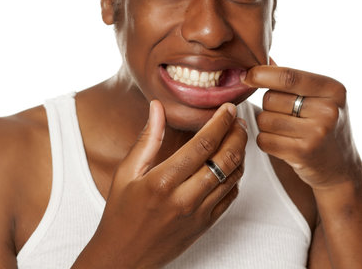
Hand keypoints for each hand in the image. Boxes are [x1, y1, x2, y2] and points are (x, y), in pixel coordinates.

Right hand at [73, 101, 246, 267]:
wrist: (124, 258)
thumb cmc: (121, 214)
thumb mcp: (126, 173)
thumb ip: (147, 138)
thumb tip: (157, 107)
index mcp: (163, 181)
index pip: (203, 144)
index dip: (221, 122)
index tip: (227, 108)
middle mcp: (185, 198)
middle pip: (226, 158)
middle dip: (238, 134)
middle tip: (238, 120)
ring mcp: (199, 214)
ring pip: (233, 177)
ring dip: (240, 153)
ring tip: (237, 137)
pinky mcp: (206, 225)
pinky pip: (231, 196)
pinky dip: (236, 177)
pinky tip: (230, 164)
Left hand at [242, 59, 361, 190]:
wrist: (341, 168)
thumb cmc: (323, 125)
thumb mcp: (320, 98)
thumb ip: (293, 80)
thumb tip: (260, 61)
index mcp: (333, 89)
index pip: (288, 76)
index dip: (261, 74)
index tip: (246, 76)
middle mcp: (328, 110)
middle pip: (271, 98)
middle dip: (269, 106)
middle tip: (287, 117)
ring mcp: (317, 133)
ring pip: (265, 119)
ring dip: (267, 125)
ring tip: (287, 131)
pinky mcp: (303, 153)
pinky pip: (264, 139)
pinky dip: (266, 141)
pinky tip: (283, 144)